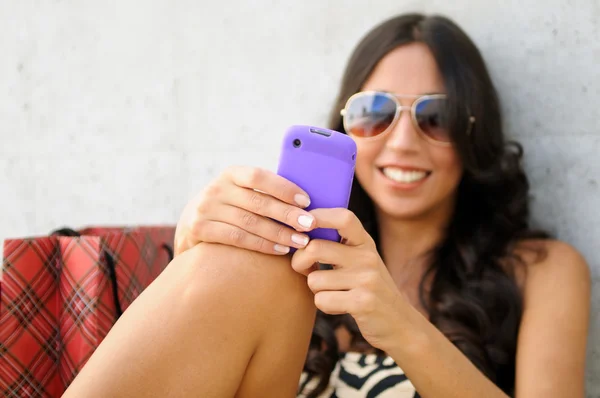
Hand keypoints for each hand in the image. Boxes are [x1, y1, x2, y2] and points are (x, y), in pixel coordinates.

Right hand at [174, 166, 316, 255]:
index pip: (259, 176)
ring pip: (250, 222)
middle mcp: (217, 189)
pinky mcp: (200, 229)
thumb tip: (304, 202)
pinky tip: (280, 249)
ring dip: (279, 233)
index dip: (283, 188)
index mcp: (231, 174)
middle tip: (310, 225)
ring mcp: (206, 209)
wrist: (189, 223)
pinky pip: (238, 238)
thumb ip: (264, 193)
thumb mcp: (240, 192)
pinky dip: (262, 245)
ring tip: (300, 241)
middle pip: (258, 202)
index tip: (306, 201)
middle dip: (287, 214)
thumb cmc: (229, 207)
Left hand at [291, 208, 408, 351]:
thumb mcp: (361, 261)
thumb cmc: (369, 289)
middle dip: (299, 262)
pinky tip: (340, 306)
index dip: (319, 216)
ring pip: (314, 279)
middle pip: (315, 248)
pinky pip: (322, 300)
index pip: (343, 217)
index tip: (303, 226)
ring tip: (333, 292)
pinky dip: (324, 305)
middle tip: (306, 270)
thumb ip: (338, 245)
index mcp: (365, 243)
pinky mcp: (363, 303)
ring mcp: (367, 279)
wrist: (400, 324)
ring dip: (316, 290)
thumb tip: (299, 230)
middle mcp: (367, 257)